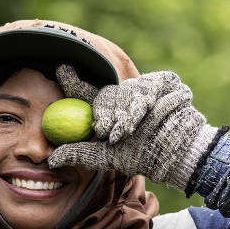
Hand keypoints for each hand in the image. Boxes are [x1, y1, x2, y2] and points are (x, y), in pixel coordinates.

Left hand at [48, 65, 219, 190]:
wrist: (178, 151)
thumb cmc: (143, 156)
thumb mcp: (108, 157)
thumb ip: (81, 153)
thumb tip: (51, 159)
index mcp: (110, 111)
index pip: (87, 93)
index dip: (73, 81)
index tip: (60, 69)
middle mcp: (124, 97)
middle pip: (108, 95)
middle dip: (106, 113)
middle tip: (104, 130)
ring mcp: (145, 88)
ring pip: (129, 93)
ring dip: (128, 114)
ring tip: (127, 131)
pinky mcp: (164, 82)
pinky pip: (150, 87)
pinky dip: (148, 102)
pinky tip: (151, 111)